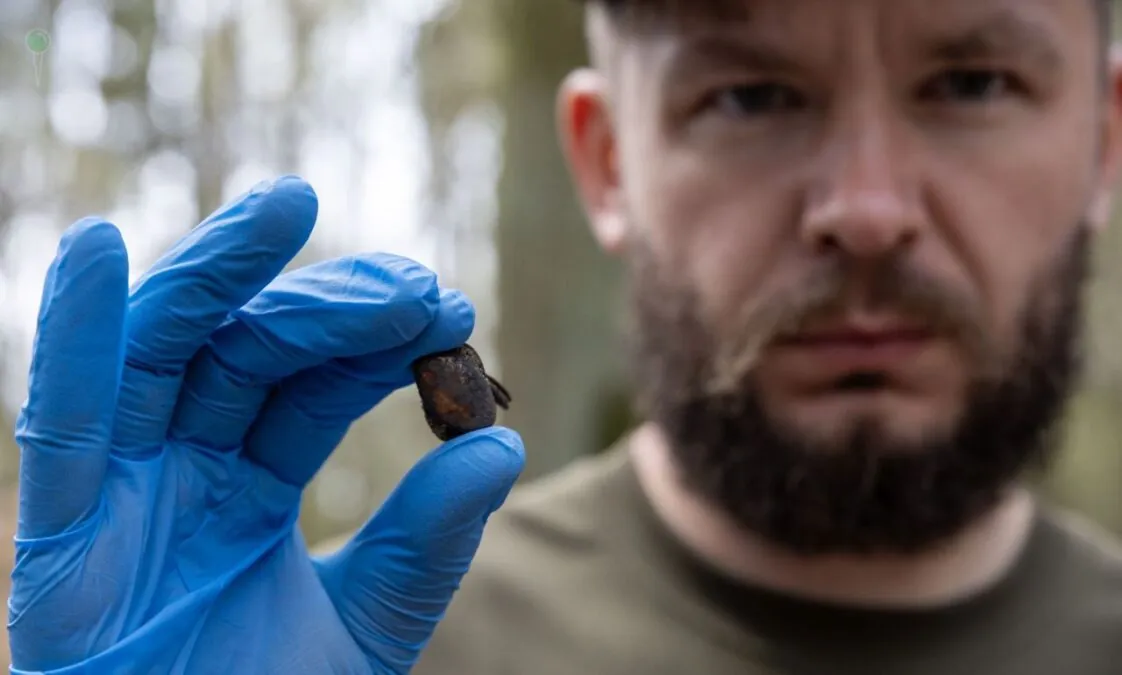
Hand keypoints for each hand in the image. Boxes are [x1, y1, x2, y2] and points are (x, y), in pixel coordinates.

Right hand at [8, 176, 524, 673]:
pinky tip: (92, 252)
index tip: (450, 308)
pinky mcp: (57, 538)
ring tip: (288, 206)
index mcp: (245, 490)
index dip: (376, 341)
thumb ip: (424, 544)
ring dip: (219, 273)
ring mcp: (119, 495)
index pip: (313, 386)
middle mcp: (181, 473)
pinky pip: (58, 426)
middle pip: (246, 355)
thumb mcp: (366, 627)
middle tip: (413, 284)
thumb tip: (502, 448)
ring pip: (160, 356)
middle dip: (329, 307)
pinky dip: (70, 339)